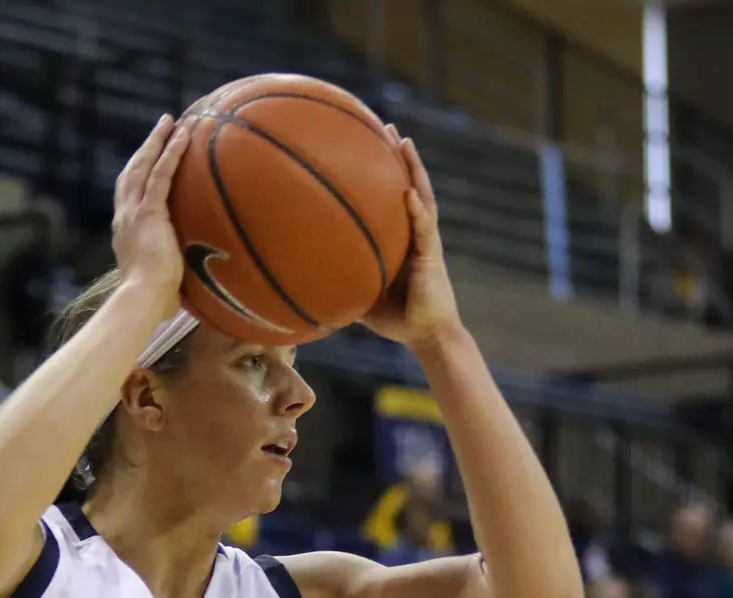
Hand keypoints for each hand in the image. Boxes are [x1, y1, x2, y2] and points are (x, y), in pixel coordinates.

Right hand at [111, 115, 193, 324]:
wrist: (142, 299)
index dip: (137, 174)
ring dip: (157, 142)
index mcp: (125, 232)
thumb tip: (185, 285)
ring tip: (170, 122)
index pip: (129, 196)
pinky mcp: (149, 212)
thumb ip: (168, 272)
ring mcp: (134, 212)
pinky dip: (171, 153)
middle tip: (160, 129)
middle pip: (132, 172)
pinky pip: (161, 174)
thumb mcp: (159, 280)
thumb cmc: (152, 301)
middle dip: (145, 148)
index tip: (146, 160)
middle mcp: (124, 217)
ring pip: (144, 167)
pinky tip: (182, 136)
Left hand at [361, 129, 461, 348]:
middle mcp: (414, 233)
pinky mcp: (432, 255)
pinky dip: (418, 209)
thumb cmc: (396, 319)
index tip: (366, 143)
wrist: (427, 336)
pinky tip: (409, 193)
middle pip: (408, 185)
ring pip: (422, 196)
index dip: (382, 170)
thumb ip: (339, 279)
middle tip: (386, 126)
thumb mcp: (359, 294)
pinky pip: (425, 228)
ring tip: (403, 142)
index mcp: (400, 238)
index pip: (391, 196)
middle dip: (398, 156)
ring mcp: (426, 241)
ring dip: (413, 169)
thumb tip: (300, 276)